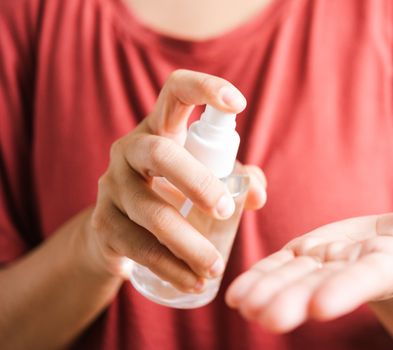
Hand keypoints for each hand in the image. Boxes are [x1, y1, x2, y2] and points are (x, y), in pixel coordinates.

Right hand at [84, 70, 266, 291]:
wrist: (117, 232)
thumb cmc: (173, 194)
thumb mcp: (205, 179)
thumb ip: (235, 179)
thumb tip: (258, 195)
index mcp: (160, 129)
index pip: (176, 92)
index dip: (206, 88)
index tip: (239, 103)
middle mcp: (130, 150)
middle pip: (160, 154)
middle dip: (198, 182)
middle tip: (227, 212)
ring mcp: (111, 187)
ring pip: (151, 212)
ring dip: (189, 244)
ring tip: (215, 268)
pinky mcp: (104, 224)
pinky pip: (139, 248)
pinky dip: (171, 268)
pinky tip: (192, 283)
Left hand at [226, 208, 392, 331]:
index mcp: (392, 266)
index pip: (368, 279)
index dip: (347, 289)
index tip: (321, 305)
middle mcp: (355, 270)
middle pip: (322, 285)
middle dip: (293, 300)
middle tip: (264, 317)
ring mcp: (330, 263)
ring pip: (295, 277)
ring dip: (267, 291)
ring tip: (241, 305)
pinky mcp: (313, 253)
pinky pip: (283, 266)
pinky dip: (261, 277)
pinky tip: (237, 294)